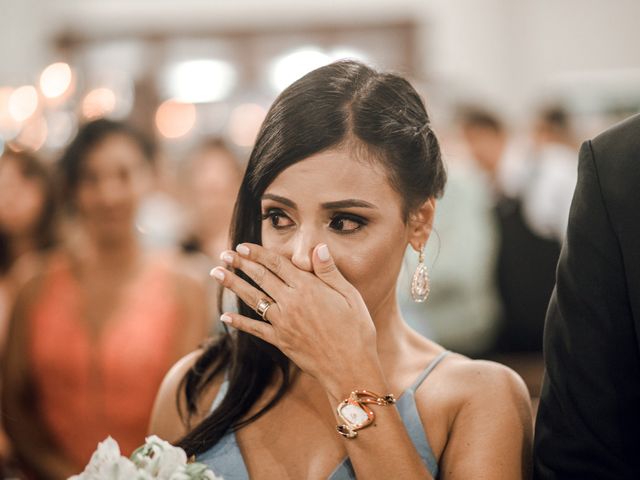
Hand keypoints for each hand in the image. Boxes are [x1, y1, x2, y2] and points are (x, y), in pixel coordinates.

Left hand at [210, 242, 380, 396]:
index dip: (258, 253)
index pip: (278, 264)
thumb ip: (330, 272)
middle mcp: (291, 303)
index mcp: (308, 288)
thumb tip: (317, 247)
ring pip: (253, 299)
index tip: (242, 246)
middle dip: (240, 264)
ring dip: (233, 285)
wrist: (350, 368)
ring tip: (216, 273)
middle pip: (261, 278)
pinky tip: (225, 315)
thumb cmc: (357, 330)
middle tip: (224, 254)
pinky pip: (255, 329)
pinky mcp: (281, 341)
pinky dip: (239, 322)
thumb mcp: (350, 296)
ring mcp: (283, 323)